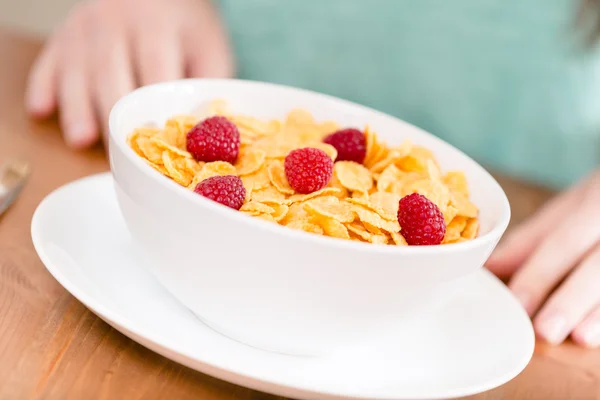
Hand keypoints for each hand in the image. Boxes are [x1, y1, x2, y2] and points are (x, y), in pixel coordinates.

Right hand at [25, 0, 233, 148]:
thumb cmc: (185, 29)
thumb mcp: (208, 49)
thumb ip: (206, 86)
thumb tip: (204, 132)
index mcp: (158, 27)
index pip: (155, 70)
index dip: (154, 109)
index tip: (157, 144)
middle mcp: (118, 22)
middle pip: (111, 74)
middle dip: (114, 117)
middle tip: (119, 154)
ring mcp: (86, 27)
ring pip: (77, 71)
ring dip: (77, 108)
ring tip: (81, 140)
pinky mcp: (64, 35)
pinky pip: (48, 61)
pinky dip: (43, 86)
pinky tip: (42, 111)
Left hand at [487, 169, 599, 346]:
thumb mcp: (569, 208)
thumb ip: (532, 239)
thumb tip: (489, 268)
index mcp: (597, 201)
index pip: (564, 241)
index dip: (540, 274)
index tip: (517, 302)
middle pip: (598, 265)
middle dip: (571, 298)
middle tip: (545, 330)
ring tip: (581, 336)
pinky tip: (599, 333)